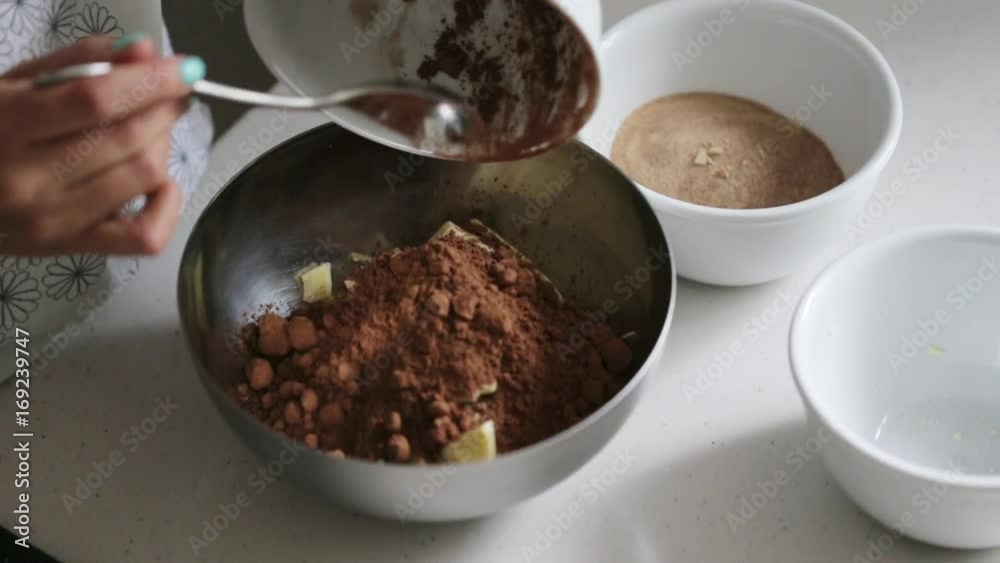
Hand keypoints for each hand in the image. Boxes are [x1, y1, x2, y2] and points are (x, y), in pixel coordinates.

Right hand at [0, 35, 203, 255]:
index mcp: (8, 125)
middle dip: (165, 108)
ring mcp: (52, 220)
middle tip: (171, 94)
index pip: (96, 100)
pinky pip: (145, 234)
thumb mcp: (16, 83)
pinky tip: (158, 182)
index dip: (152, 81)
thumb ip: (80, 61)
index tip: (186, 69)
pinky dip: (167, 204)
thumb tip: (145, 52)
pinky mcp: (71, 248)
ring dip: (162, 145)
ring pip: (144, 175)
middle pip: (129, 137)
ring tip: (150, 131)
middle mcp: (28, 179)